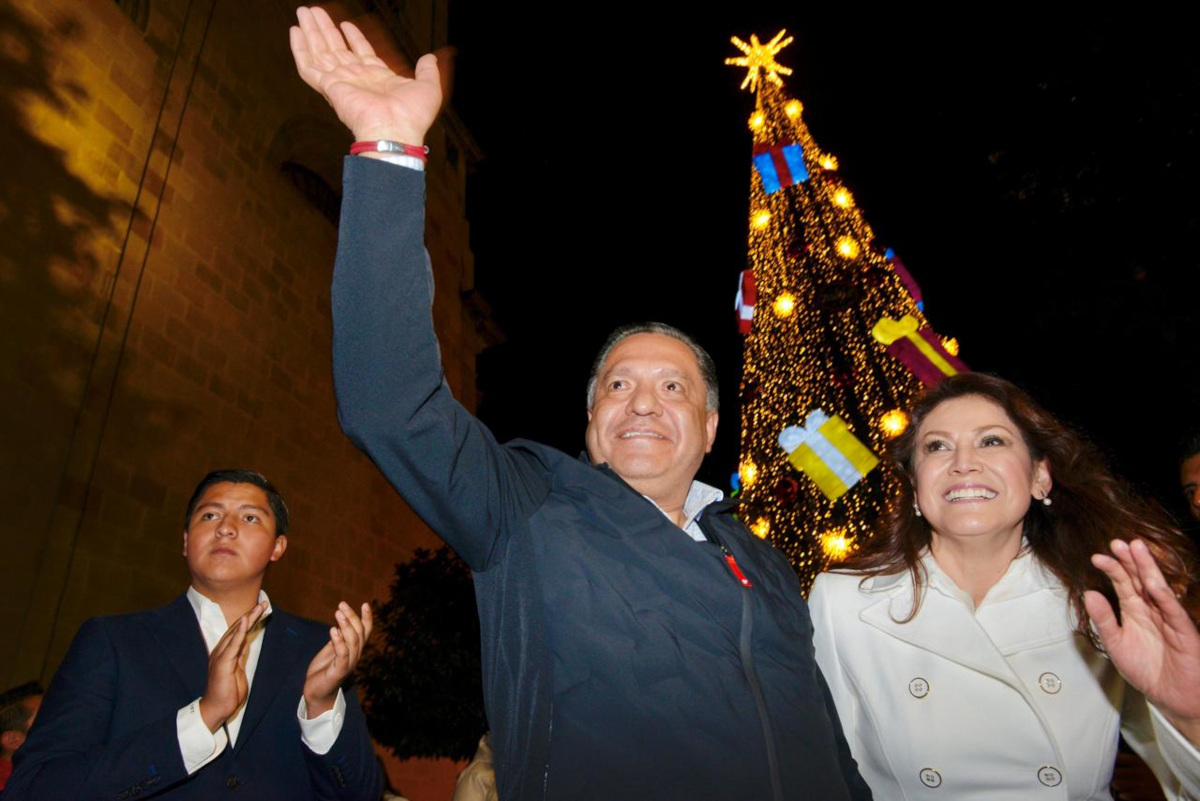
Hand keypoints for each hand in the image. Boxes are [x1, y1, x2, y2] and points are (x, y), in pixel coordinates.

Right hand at [199, 601, 267, 731]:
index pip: (238, 631)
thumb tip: (245, 642)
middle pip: (238, 628)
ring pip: (236, 632)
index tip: (261, 609)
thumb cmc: (227, 691)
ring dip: (248, 618)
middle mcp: (221, 650)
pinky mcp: (223, 662)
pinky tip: (246, 621)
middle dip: (251, 614)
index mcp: (224, 652)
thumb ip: (239, 655)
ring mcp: (220, 656)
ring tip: (259, 607)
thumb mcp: (237, 669)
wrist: (217, 708)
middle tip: (263, 603)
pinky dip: (240, 631)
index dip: (249, 619)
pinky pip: (233, 644)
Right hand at [290, 6, 441, 143]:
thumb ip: (427, 71)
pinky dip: (300, 49)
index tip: (345, 24)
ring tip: (303, 12)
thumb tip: (430, 59)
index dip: (353, 37)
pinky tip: (294, 32)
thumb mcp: (428, 87)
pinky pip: (308, 66)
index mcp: (377, 78)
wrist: (396, 130)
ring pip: (320, 52)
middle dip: (326, 28)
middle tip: (315, 11)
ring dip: (311, 31)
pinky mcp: (329, 87)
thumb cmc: (411, 117)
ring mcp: (341, 82)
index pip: (361, 53)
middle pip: (336, 48)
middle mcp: (356, 79)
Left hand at [303, 602, 373, 717]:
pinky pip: (342, 655)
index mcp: (354, 650)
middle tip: (341, 605)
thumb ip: (337, 639)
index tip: (365, 604)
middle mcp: (355, 656)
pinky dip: (339, 642)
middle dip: (352, 617)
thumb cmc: (323, 671)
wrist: (316, 693)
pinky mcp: (339, 671)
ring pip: (353, 642)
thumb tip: (340, 623)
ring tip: (338, 613)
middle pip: (359, 633)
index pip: (365, 632)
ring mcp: (348, 664)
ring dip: (346, 626)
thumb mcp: (330, 650)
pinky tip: (333, 630)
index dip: (367, 619)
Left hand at [1085, 539, 1199, 743]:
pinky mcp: (1184, 631)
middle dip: (1130, 561)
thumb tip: (1089, 593)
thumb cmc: (1145, 670)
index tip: (1097, 557)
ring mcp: (1168, 618)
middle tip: (1117, 543)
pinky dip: (1164, 597)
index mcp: (1135, 611)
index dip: (1112, 569)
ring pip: (1158, 589)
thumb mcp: (1115, 644)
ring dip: (1147, 569)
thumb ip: (1103, 619)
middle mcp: (1152, 610)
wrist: (1170, 696)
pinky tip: (1154, 583)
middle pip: (1140, 580)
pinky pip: (1173, 611)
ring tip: (1137, 549)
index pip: (1123, 584)